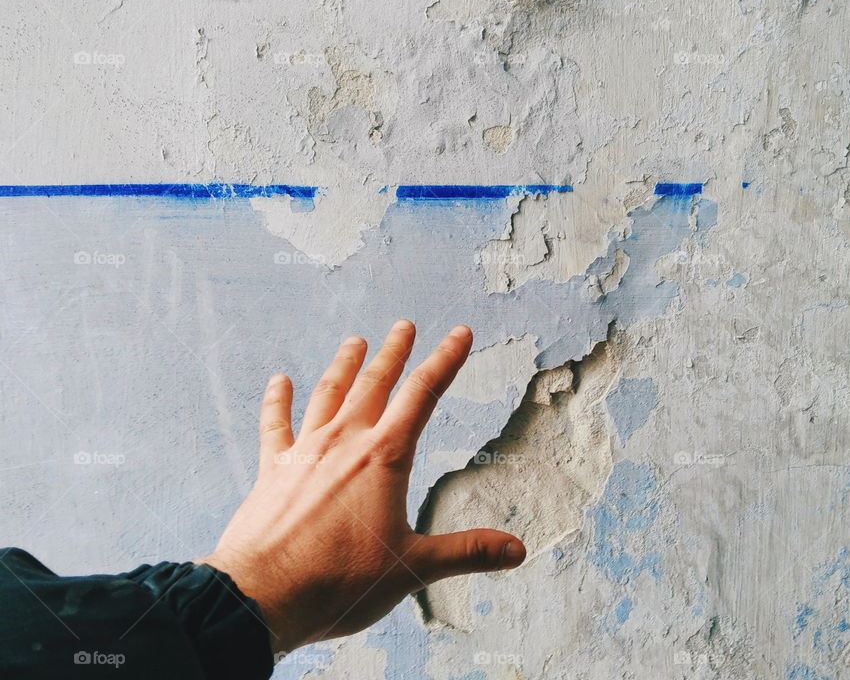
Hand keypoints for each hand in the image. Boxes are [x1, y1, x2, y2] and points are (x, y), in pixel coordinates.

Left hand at [198, 320, 525, 653]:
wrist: (262, 595)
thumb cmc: (339, 582)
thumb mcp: (412, 568)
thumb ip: (466, 552)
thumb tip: (516, 550)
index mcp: (384, 457)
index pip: (423, 395)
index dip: (446, 360)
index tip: (459, 333)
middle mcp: (344, 442)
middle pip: (374, 383)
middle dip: (394, 352)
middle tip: (404, 326)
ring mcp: (305, 452)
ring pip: (328, 394)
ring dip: (344, 366)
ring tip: (354, 342)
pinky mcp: (273, 470)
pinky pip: (276, 425)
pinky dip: (277, 400)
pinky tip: (279, 381)